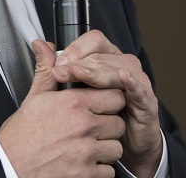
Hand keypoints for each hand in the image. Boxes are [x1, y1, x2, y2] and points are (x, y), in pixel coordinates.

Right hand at [0, 40, 126, 177]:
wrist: (10, 165)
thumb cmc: (22, 134)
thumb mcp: (34, 97)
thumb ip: (47, 69)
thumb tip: (44, 45)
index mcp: (74, 103)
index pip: (114, 96)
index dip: (109, 101)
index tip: (101, 106)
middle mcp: (84, 126)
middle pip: (118, 123)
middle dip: (108, 126)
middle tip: (93, 129)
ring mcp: (87, 152)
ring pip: (116, 148)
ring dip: (105, 149)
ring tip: (87, 147)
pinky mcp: (87, 174)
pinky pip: (108, 172)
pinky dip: (99, 170)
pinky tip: (83, 163)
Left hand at [54, 31, 162, 177]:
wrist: (124, 145)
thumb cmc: (98, 116)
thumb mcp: (71, 91)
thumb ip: (54, 67)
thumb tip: (39, 44)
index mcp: (107, 57)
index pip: (93, 41)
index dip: (75, 49)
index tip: (57, 62)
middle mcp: (123, 65)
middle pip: (102, 55)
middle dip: (79, 63)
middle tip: (59, 72)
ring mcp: (137, 81)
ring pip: (117, 69)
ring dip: (97, 72)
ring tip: (79, 75)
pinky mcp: (146, 101)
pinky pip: (139, 89)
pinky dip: (130, 82)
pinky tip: (121, 78)